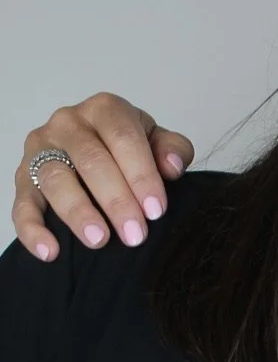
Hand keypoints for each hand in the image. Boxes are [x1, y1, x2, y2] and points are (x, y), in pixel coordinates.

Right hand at [14, 94, 194, 259]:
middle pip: (90, 159)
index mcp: (105, 110)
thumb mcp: (156, 142)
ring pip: (55, 178)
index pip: (123, 137)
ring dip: (78, 212)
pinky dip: (32, 229)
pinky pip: (22, 203)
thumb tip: (172, 166)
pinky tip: (49, 251)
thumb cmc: (129, 149)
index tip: (156, 210)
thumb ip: (172, 148)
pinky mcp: (23, 178)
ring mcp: (41, 149)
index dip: (141, 174)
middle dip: (116, 199)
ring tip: (99, 240)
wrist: (95, 152)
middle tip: (135, 234)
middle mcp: (68, 123)